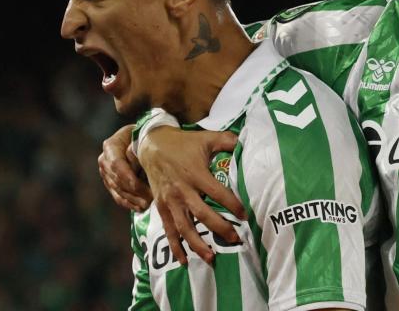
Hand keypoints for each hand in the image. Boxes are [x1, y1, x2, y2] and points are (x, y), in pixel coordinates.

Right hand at [98, 124, 151, 211]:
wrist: (141, 137)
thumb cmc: (147, 135)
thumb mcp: (144, 137)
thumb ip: (140, 150)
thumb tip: (143, 164)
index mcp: (111, 145)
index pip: (116, 164)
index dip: (127, 177)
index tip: (139, 186)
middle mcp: (104, 159)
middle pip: (117, 179)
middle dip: (133, 191)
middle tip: (150, 198)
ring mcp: (106, 172)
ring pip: (117, 189)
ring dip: (132, 199)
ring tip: (147, 205)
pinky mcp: (110, 183)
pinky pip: (117, 195)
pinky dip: (129, 203)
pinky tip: (140, 208)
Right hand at [138, 126, 243, 264]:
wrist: (152, 145)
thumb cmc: (183, 143)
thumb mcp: (206, 138)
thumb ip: (228, 141)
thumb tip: (247, 141)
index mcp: (196, 174)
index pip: (217, 193)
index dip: (232, 205)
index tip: (244, 215)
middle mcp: (182, 190)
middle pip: (202, 214)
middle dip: (220, 229)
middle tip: (235, 240)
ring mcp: (170, 201)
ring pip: (184, 227)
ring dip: (197, 244)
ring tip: (212, 257)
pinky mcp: (161, 207)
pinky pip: (169, 230)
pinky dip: (176, 246)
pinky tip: (184, 260)